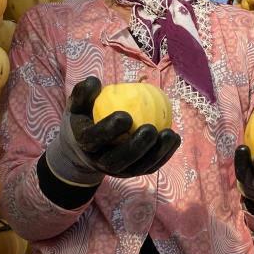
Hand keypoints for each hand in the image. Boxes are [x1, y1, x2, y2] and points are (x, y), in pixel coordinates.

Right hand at [45, 76, 181, 183]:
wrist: (87, 145)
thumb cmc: (86, 116)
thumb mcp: (79, 103)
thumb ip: (83, 92)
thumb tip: (95, 81)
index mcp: (84, 144)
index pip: (93, 139)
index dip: (109, 130)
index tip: (126, 116)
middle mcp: (99, 162)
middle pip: (116, 160)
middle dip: (135, 147)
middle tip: (151, 129)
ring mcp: (117, 170)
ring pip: (137, 167)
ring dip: (155, 153)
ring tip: (170, 135)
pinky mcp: (133, 172)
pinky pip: (150, 166)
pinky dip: (164, 155)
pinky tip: (175, 138)